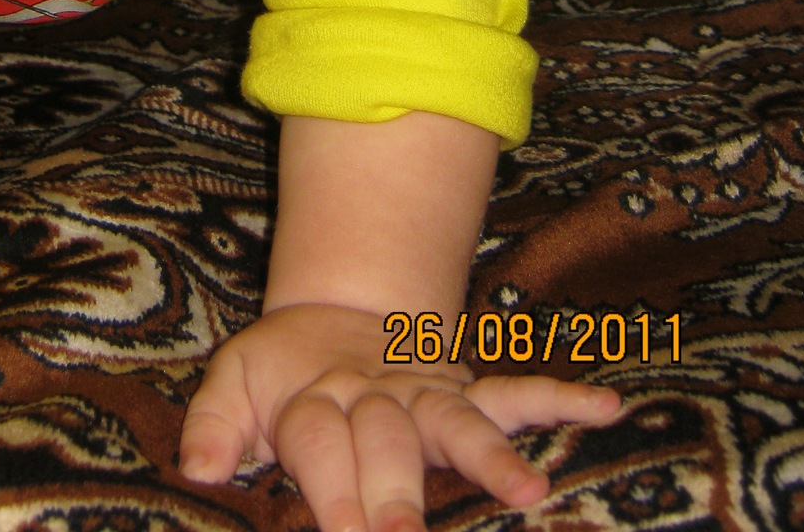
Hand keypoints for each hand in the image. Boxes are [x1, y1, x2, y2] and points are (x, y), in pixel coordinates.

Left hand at [179, 304, 620, 531]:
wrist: (334, 311)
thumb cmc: (280, 372)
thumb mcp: (233, 382)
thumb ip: (214, 424)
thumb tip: (195, 468)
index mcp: (314, 399)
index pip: (319, 443)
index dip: (331, 488)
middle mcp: (375, 395)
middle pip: (388, 441)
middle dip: (398, 490)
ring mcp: (425, 392)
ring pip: (460, 422)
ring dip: (492, 456)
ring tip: (532, 491)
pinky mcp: (464, 389)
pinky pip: (516, 393)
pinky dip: (562, 397)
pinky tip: (609, 405)